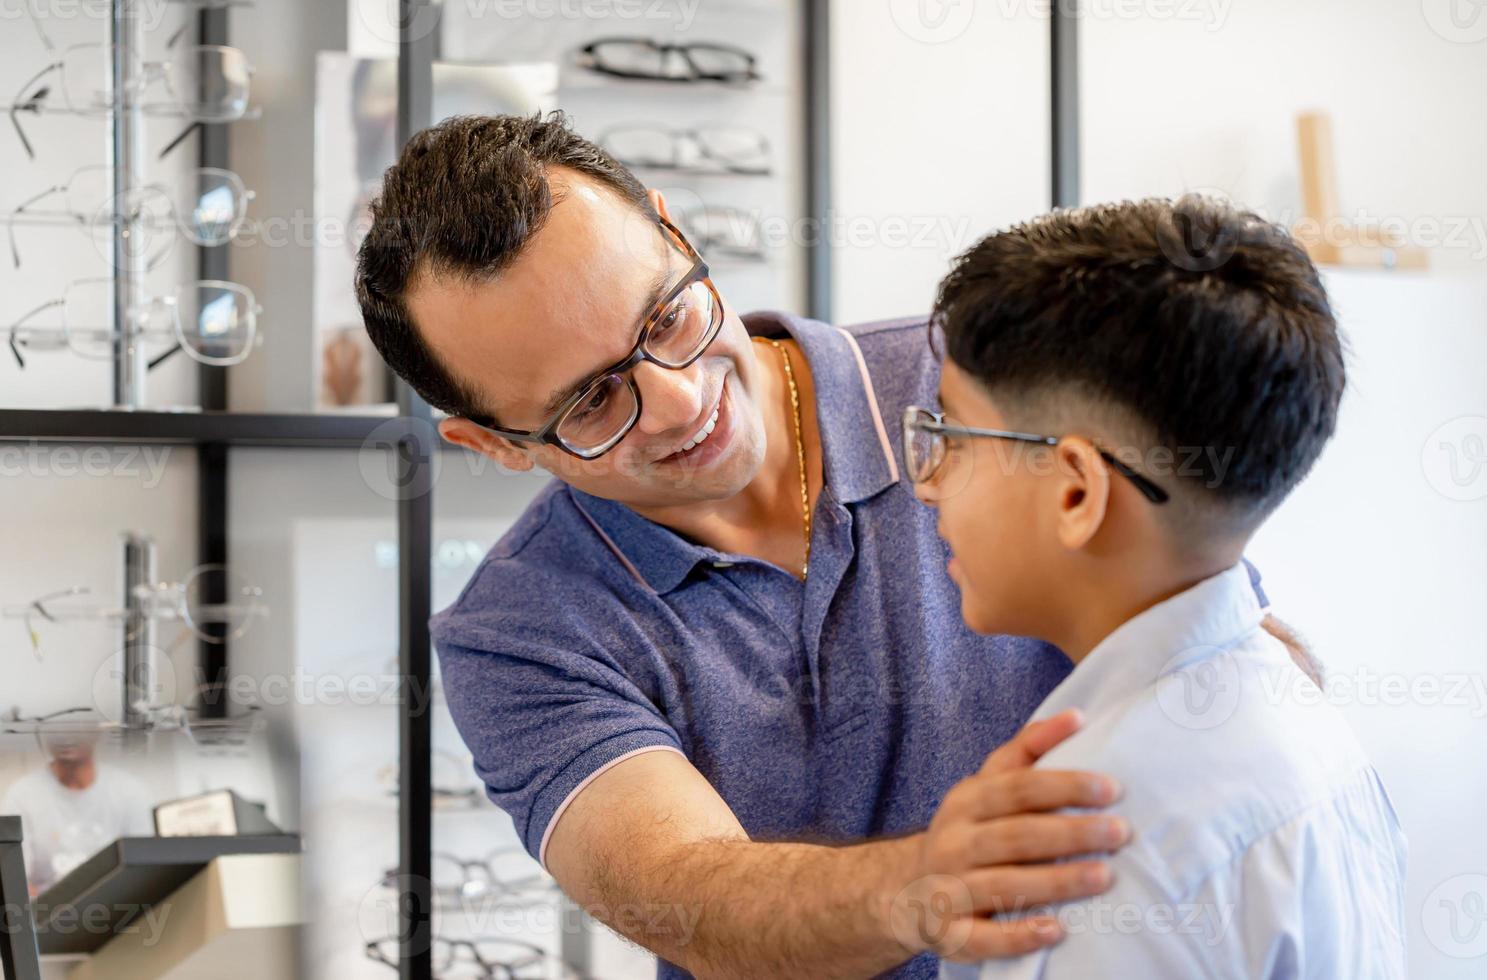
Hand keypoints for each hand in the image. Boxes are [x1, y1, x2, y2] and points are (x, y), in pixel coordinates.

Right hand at [888, 708, 1128, 960]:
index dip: (1063, 786)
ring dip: (1056, 882)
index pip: (1016, 788)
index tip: (1111, 788)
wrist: (909, 891)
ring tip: (1104, 876)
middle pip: (1014, 835)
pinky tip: (1056, 931)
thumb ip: (1027, 750)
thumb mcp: (986, 786)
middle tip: (1120, 832)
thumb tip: (1077, 717)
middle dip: (1070, 832)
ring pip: (1003, 885)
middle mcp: (952, 843)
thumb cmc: (969, 831)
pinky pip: (982, 937)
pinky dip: (1018, 934)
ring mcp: (948, 889)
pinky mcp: (950, 934)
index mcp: (965, 802)